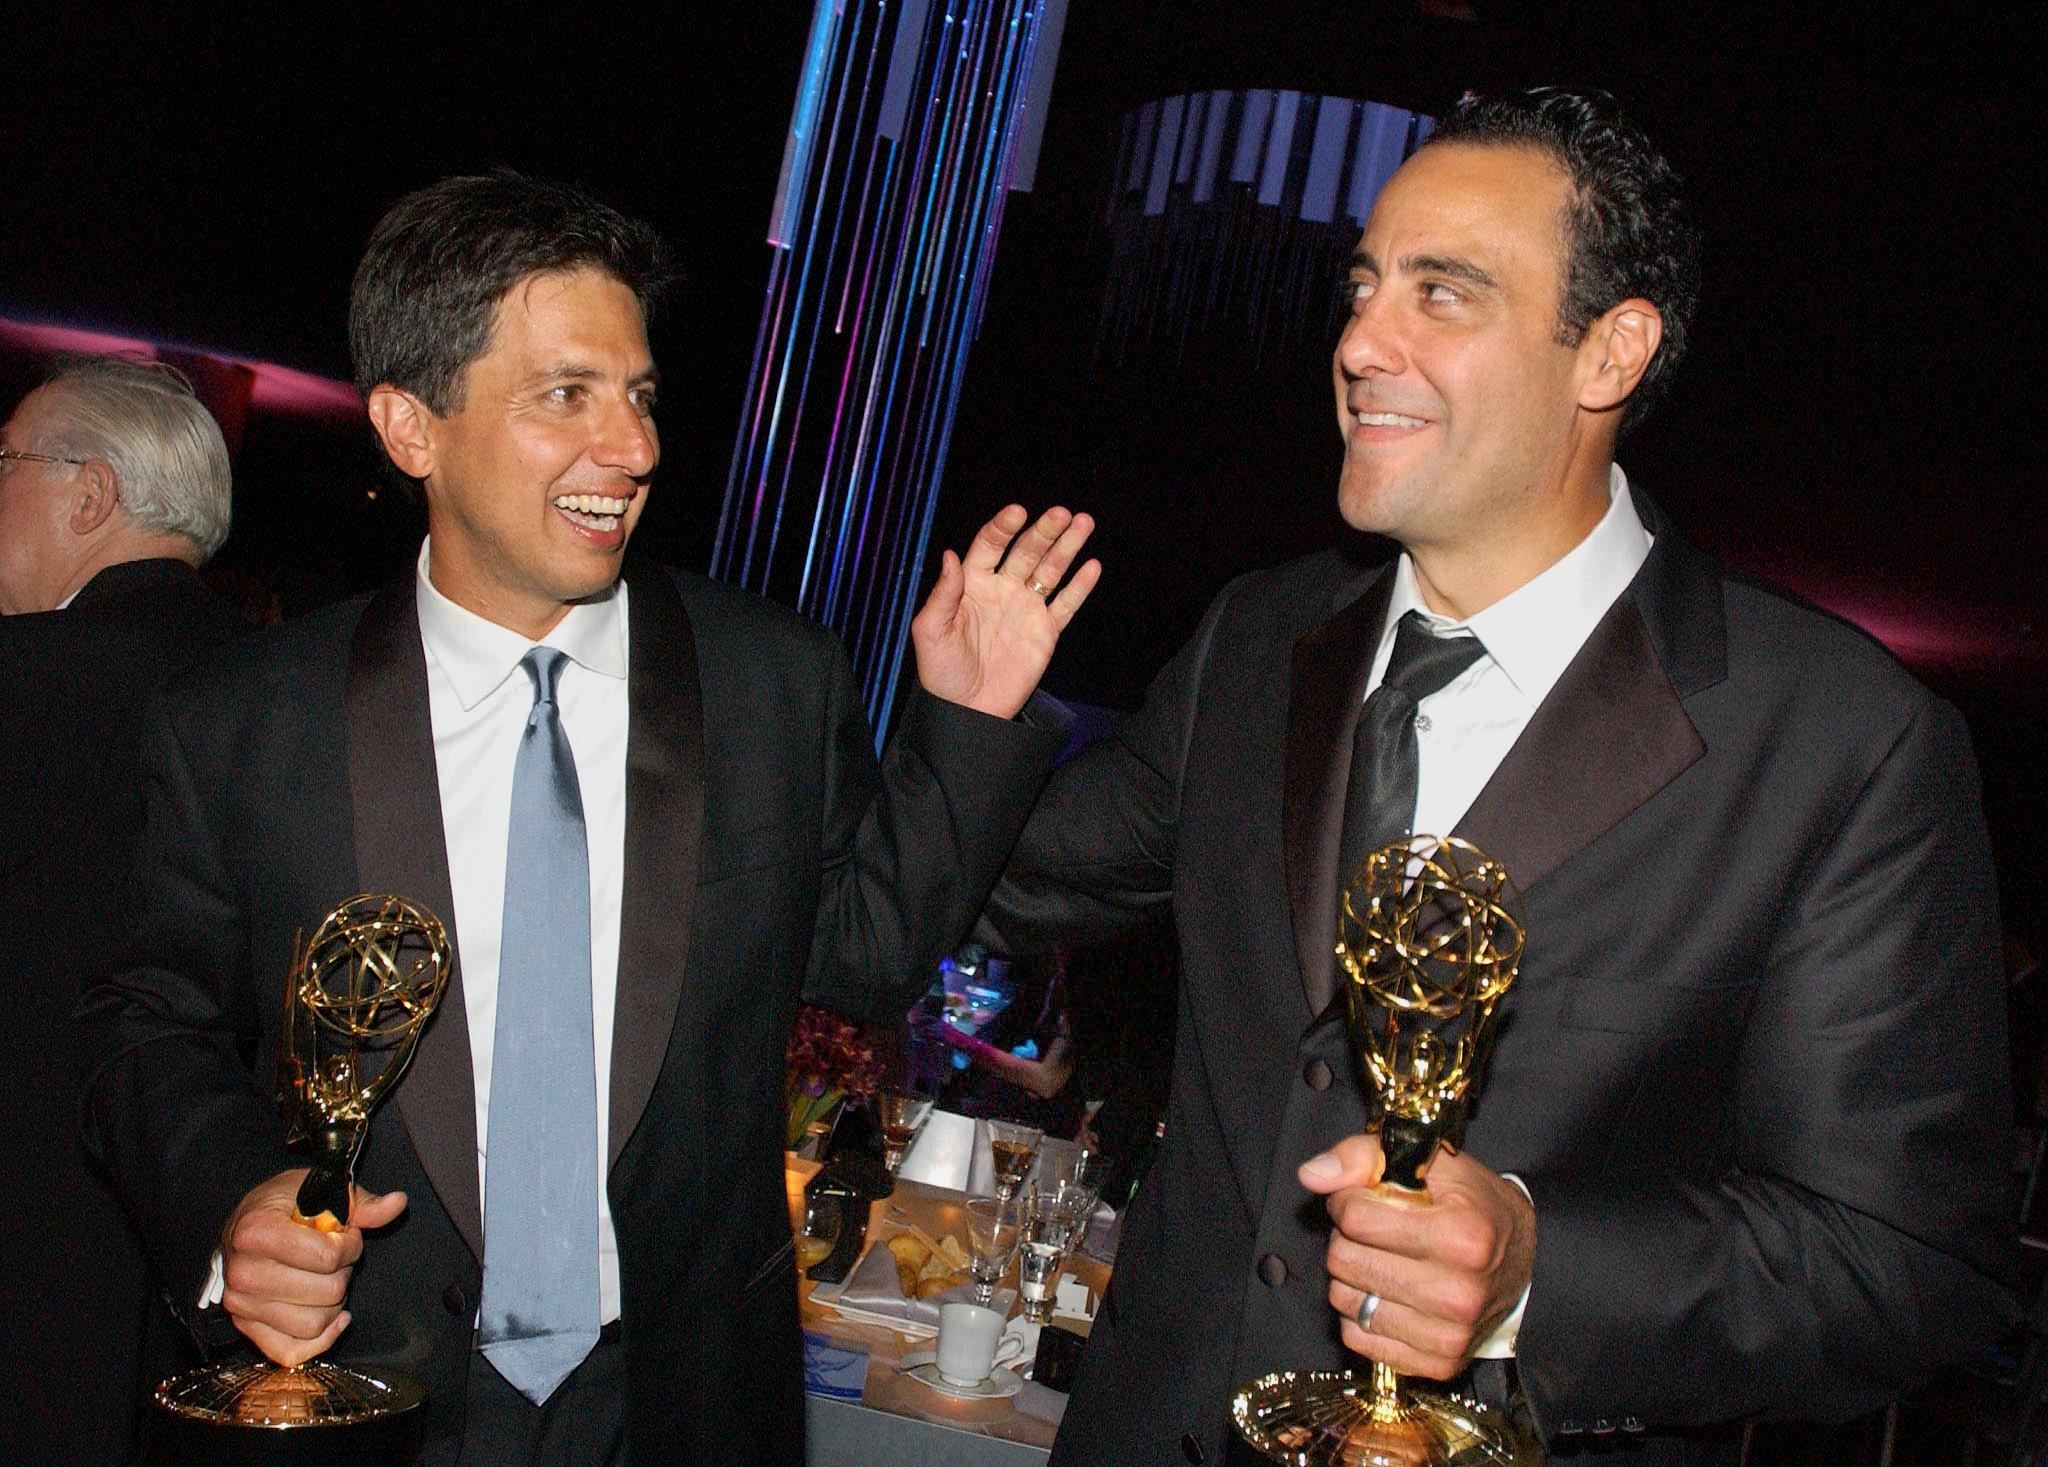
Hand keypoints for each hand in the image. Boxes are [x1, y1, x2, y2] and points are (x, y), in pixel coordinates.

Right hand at [218, 1168, 407, 1366]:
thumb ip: (362, 1203)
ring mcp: (241, 1306)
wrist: (243, 1230)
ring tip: (325, 1279)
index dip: (350, 1246)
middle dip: (343, 1274)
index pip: (327, 1257)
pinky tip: (333, 1317)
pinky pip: (291, 1353)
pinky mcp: (246, 1329)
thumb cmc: (282, 1207)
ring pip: (314, 1325)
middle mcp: (242, 1273)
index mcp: (255, 1232)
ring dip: (333, 1304)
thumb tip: (397, 1203)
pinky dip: (320, 1340)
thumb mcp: (322, 1190)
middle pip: (327, 1293)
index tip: (344, 1235)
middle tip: (334, 1258)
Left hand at [910, 504, 1100, 717]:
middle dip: (1044, 531)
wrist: (968, 711)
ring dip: (1067, 546)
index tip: (1017, 513)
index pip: (990, 545)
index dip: (1003, 527)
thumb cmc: (942, 672)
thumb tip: (949, 555)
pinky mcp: (1045, 631)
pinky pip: (1066, 604)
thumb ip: (943, 594)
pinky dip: (1080, 586)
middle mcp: (1002, 589)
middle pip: (1026, 551)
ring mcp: (1026, 608)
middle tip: (1061, 514)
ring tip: (1083, 522)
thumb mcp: (930, 632)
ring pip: (1050, 570)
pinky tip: (1092, 566)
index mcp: (972, 584)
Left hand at [1298, 1134, 1533, 1379]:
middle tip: (1373, 1230)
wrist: (1526, 1263)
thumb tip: (1311, 1176)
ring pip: (1345, 1300)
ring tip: (1381, 1259)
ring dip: (1351, 1275)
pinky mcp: (1437, 1363)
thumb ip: (1363, 1157)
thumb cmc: (1473, 1206)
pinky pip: (1357, 1337)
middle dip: (1347, 1237)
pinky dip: (1359, 1312)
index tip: (1364, 1198)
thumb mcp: (1430, 1163)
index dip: (1348, 1200)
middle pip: (1345, 1261)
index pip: (1356, 1219)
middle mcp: (1458, 1293)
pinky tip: (1385, 1292)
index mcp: (1462, 1237)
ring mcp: (1449, 1335)